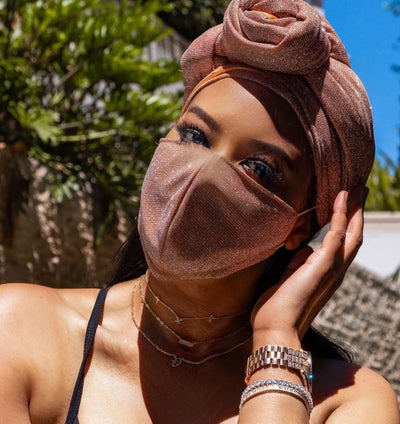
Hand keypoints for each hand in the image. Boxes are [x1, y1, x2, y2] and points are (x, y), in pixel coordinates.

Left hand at [251, 187, 365, 347]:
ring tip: (356, 188)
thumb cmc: (278, 306)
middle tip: (360, 189)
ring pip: (351, 233)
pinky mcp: (321, 266)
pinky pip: (335, 236)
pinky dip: (339, 216)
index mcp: (325, 271)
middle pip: (354, 234)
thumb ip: (299, 263)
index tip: (347, 202)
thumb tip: (305, 249)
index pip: (342, 242)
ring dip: (354, 209)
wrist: (274, 328)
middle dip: (357, 211)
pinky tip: (340, 199)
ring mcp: (330, 268)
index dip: (348, 221)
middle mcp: (334, 270)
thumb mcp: (289, 277)